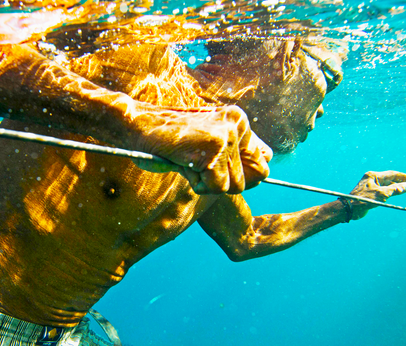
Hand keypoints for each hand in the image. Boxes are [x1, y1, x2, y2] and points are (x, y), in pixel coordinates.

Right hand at [132, 104, 271, 193]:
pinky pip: (216, 188)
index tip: (216, 167)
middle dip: (222, 181)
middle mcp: (238, 124)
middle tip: (198, 163)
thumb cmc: (170, 140)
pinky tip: (183, 164)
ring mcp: (227, 135)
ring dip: (207, 183)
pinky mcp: (214, 148)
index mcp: (239, 120)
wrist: (137, 125)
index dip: (241, 174)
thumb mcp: (209, 142)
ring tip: (189, 162)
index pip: (264, 161)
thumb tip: (268, 162)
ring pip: (233, 186)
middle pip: (249, 179)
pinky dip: (197, 184)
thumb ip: (237, 151)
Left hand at [347, 170, 405, 219]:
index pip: (392, 174)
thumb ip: (396, 189)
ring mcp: (371, 185)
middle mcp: (372, 178)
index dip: (404, 177)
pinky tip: (395, 194)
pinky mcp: (370, 192)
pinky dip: (391, 191)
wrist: (349, 208)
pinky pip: (383, 190)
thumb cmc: (364, 200)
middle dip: (401, 181)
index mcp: (373, 175)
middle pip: (390, 178)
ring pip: (387, 184)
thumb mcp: (382, 194)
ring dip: (396, 186)